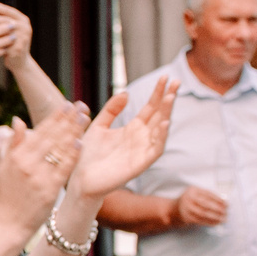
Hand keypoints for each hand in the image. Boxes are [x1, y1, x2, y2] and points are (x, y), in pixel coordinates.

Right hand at [0, 102, 90, 231]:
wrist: (10, 224)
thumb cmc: (9, 195)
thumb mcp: (5, 167)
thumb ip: (13, 143)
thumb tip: (18, 120)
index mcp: (17, 156)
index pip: (40, 131)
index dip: (55, 117)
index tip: (66, 104)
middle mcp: (27, 164)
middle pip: (51, 137)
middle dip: (67, 120)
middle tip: (81, 106)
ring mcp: (39, 177)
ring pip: (59, 150)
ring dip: (73, 132)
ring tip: (84, 118)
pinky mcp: (49, 190)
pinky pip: (63, 169)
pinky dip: (72, 155)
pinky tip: (80, 143)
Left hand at [74, 81, 176, 199]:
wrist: (80, 178)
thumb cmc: (89, 154)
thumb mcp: (99, 125)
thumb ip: (112, 110)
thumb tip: (127, 93)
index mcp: (133, 128)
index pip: (150, 107)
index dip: (158, 92)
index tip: (165, 77)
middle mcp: (141, 138)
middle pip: (159, 115)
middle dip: (168, 98)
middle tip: (176, 81)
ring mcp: (142, 150)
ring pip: (161, 129)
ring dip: (167, 113)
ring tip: (170, 97)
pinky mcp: (140, 164)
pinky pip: (156, 149)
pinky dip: (162, 137)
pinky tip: (165, 123)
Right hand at [174, 186, 230, 227]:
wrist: (172, 210)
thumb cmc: (188, 201)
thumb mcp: (195, 194)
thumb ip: (206, 196)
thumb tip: (223, 202)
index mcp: (192, 190)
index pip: (208, 194)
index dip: (219, 199)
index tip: (226, 204)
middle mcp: (188, 198)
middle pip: (206, 204)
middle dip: (218, 209)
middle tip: (226, 212)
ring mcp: (186, 208)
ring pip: (204, 213)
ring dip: (215, 217)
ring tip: (223, 219)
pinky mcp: (186, 217)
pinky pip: (200, 220)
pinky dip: (209, 222)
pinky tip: (215, 223)